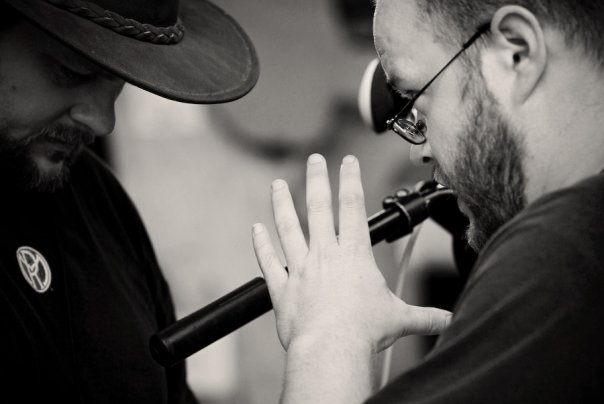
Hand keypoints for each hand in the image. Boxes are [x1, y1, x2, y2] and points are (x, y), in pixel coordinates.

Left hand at [252, 154, 451, 353]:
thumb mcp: (400, 320)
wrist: (331, 348)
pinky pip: (269, 261)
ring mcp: (301, 268)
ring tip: (277, 185)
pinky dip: (261, 244)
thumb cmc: (364, 331)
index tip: (348, 161)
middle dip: (317, 179)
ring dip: (282, 204)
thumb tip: (450, 320)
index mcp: (354, 254)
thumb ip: (425, 317)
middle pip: (319, 207)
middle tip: (314, 159)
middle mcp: (325, 254)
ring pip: (288, 227)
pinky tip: (256, 229)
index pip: (353, 207)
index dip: (351, 180)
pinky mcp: (282, 287)